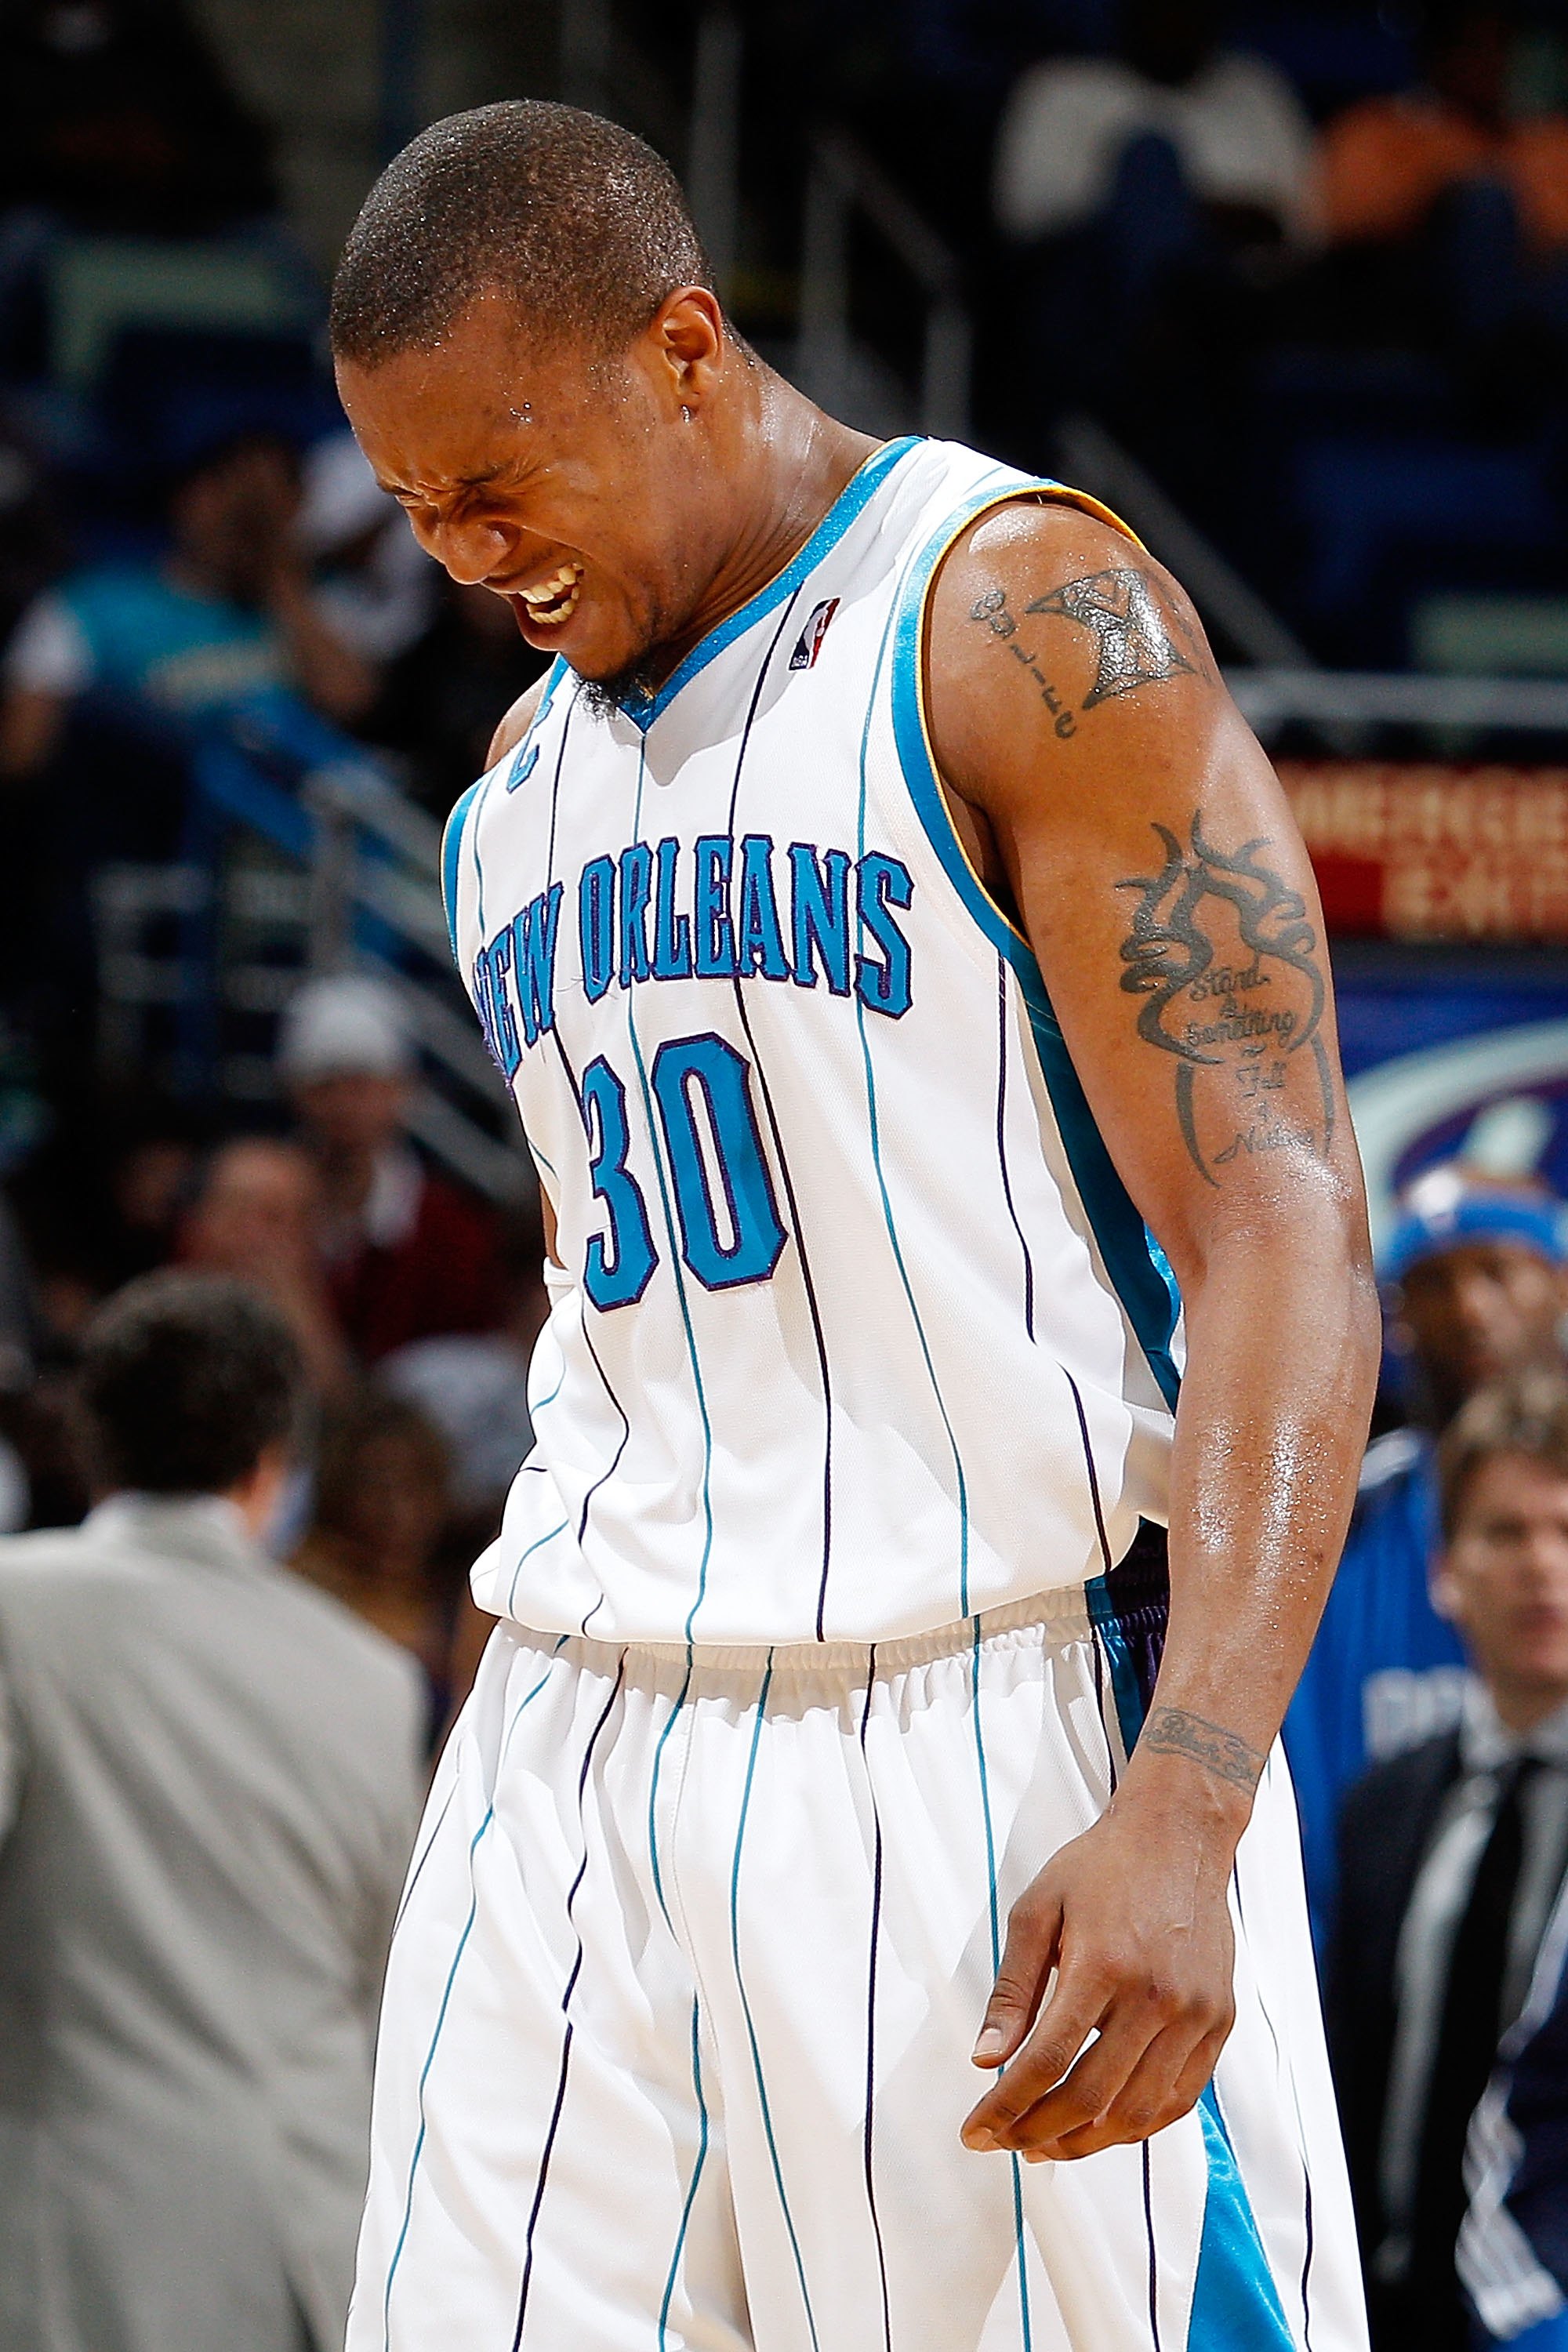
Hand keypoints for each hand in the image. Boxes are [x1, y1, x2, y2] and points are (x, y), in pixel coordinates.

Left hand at [960, 1788, 1236, 2160]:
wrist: (1179, 1834)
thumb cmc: (1101, 1868)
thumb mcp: (1037, 1911)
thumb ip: (1012, 1991)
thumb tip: (985, 2060)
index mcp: (1102, 1964)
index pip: (1047, 2062)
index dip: (1006, 2107)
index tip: (975, 2131)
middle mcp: (1155, 1996)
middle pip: (1091, 2098)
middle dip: (1037, 2133)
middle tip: (1004, 2143)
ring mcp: (1195, 2014)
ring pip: (1137, 2112)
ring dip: (1086, 2142)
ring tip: (1045, 2145)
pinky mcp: (1219, 2021)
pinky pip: (1179, 2099)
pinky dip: (1137, 2125)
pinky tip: (1102, 2127)